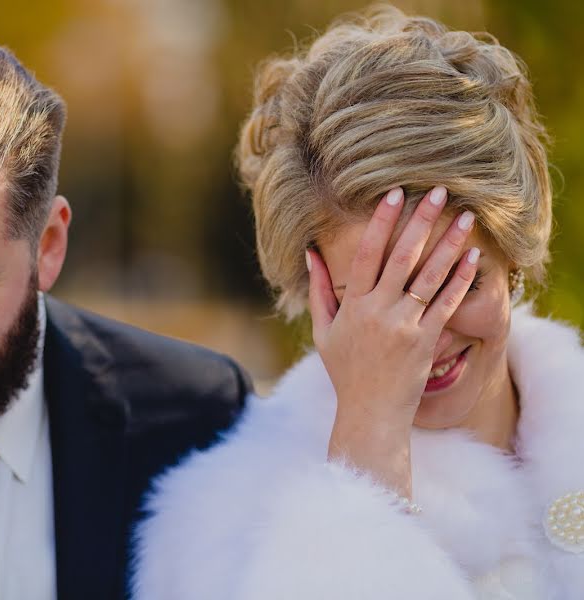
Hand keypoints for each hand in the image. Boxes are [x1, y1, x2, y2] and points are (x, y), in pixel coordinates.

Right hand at [305, 186, 478, 496]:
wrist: (370, 413)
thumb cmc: (345, 371)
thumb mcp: (323, 331)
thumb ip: (320, 290)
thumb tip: (311, 254)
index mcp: (353, 306)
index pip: (367, 255)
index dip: (381, 223)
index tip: (394, 194)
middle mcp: (379, 311)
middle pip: (402, 258)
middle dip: (420, 222)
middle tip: (438, 191)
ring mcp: (405, 326)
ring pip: (430, 277)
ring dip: (449, 244)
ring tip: (466, 217)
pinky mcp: (427, 340)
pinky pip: (447, 303)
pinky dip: (460, 279)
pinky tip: (472, 256)